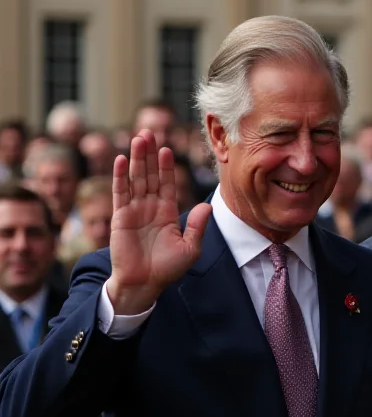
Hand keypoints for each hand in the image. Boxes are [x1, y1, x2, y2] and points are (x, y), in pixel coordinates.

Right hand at [108, 129, 211, 313]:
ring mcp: (134, 210)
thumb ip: (197, 227)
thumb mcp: (190, 248)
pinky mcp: (120, 217)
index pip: (168, 183)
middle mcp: (150, 207)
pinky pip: (120, 193)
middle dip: (151, 154)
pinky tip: (122, 159)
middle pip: (151, 175)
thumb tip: (207, 206)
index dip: (167, 167)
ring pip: (136, 179)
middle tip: (150, 131)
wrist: (144, 285)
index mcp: (167, 212)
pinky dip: (120, 176)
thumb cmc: (167, 269)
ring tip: (138, 138)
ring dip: (137, 158)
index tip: (168, 148)